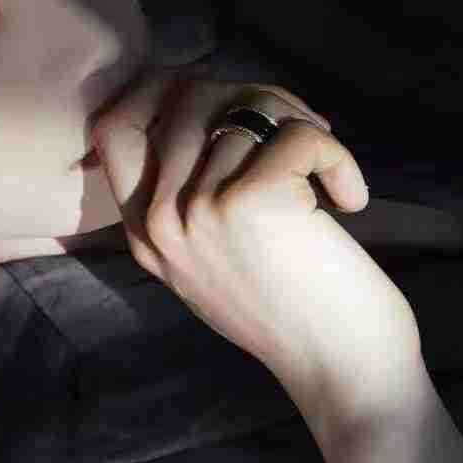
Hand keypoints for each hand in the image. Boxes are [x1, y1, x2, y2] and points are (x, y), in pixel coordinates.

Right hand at [90, 63, 423, 421]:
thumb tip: (215, 103)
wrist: (343, 372)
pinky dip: (337, 155)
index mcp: (144, 233)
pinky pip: (296, 134)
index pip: (112, 127)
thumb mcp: (215, 255)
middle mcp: (160, 221)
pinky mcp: (248, 202)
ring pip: (248, 109)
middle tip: (300, 132)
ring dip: (303, 126)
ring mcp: (197, 211)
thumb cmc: (295, 309)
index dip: (161, 91)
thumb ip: (192, 192)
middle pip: (186, 99)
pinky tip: (350, 198)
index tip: (220, 99)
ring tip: (329, 171)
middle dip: (254, 97)